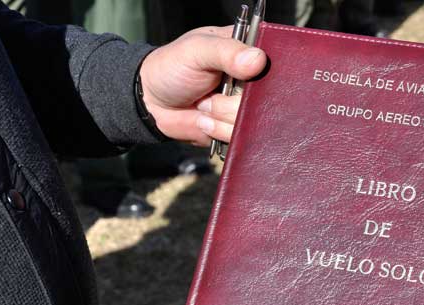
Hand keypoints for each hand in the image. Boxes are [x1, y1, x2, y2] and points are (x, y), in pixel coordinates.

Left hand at [138, 26, 266, 146]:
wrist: (152, 104)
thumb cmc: (171, 69)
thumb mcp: (197, 50)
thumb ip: (227, 51)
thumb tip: (257, 60)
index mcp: (245, 50)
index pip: (272, 58)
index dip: (264, 69)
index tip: (244, 75)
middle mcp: (251, 79)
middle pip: (267, 94)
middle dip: (236, 98)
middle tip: (213, 91)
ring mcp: (245, 105)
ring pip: (252, 117)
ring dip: (223, 115)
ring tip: (204, 104)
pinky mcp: (238, 126)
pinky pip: (241, 134)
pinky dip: (220, 130)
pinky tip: (204, 120)